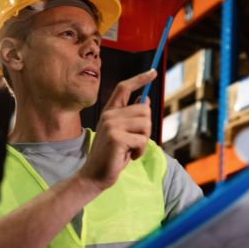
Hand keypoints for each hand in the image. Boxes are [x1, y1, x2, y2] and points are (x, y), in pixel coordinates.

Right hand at [77, 70, 156, 190]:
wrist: (94, 176)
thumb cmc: (111, 156)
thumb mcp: (122, 134)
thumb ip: (131, 117)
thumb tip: (145, 99)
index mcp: (109, 112)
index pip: (124, 88)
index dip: (140, 78)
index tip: (154, 71)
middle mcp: (109, 115)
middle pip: (144, 110)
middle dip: (146, 128)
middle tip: (135, 141)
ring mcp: (111, 125)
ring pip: (145, 124)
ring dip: (143, 140)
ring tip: (131, 149)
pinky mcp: (116, 138)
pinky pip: (142, 140)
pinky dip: (140, 151)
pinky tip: (129, 156)